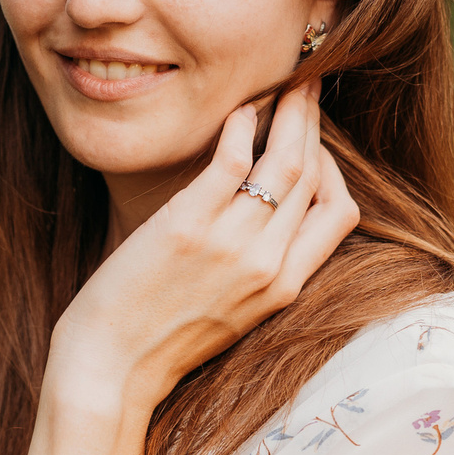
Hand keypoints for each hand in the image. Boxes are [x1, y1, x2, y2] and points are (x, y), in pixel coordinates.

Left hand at [48, 82, 357, 412]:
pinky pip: (232, 160)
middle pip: (314, 176)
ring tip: (284, 85)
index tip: (314, 141)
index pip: (340, 212)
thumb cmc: (160, 339)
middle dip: (313, 124)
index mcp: (284, 288)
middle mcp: (267, 264)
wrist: (112, 369)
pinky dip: (242, 126)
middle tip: (306, 88)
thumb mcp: (233, 313)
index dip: (334, 168)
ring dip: (289, 113)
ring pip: (284, 161)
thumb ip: (258, 269)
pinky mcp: (188, 226)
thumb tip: (266, 218)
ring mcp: (231, 245)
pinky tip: (239, 110)